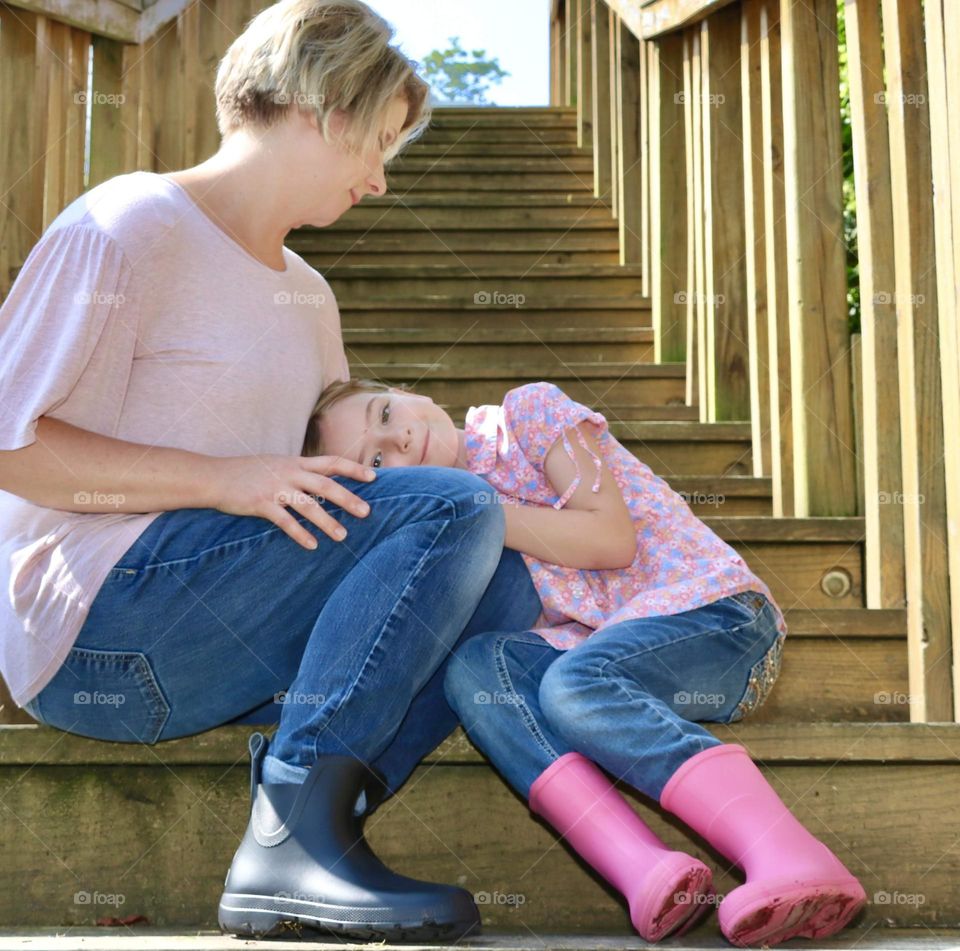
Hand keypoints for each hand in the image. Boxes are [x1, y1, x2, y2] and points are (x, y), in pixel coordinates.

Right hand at [212, 453, 375, 549]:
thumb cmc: (248, 472)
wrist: (214, 476)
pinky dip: (299, 533)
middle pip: (324, 484)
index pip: (331, 462)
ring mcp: (275, 488)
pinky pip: (284, 521)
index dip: (353, 469)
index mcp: (296, 462)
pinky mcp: (260, 504)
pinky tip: (312, 545)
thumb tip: (323, 480)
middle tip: (366, 512)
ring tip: (343, 536)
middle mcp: (289, 473)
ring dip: (327, 521)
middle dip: (347, 498)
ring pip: (307, 505)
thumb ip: (299, 471)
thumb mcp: (277, 464)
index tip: (373, 477)